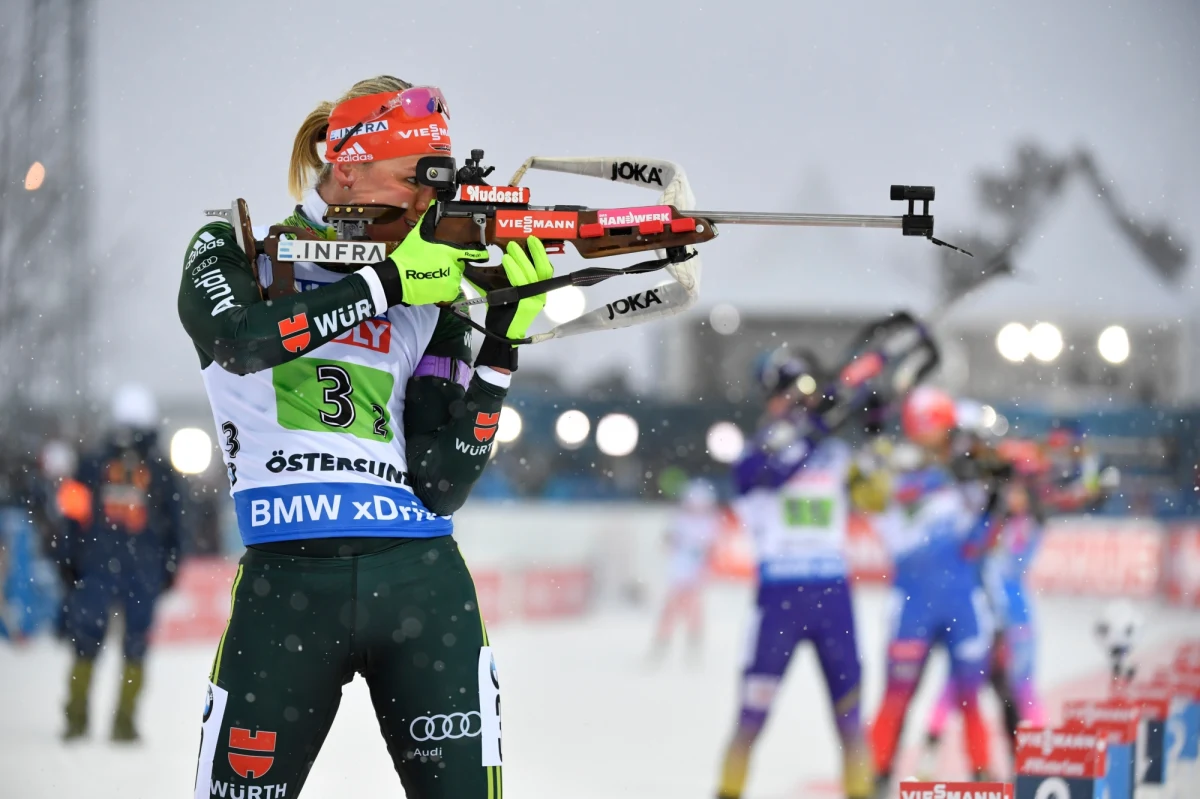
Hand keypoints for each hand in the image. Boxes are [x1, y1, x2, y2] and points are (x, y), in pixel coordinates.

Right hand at [387, 200, 487, 305]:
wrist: (398, 278)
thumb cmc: (408, 256)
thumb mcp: (417, 235)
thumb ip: (428, 220)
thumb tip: (433, 204)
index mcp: (449, 252)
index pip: (470, 253)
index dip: (479, 254)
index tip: (484, 255)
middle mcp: (454, 267)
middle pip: (458, 265)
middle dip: (450, 264)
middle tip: (435, 264)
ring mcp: (451, 281)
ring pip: (454, 277)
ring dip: (447, 276)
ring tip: (432, 274)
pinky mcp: (447, 293)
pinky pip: (451, 290)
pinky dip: (444, 288)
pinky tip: (433, 284)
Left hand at [471, 237, 553, 370]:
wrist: (500, 334)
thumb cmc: (503, 313)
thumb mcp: (508, 292)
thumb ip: (507, 278)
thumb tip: (499, 259)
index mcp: (537, 291)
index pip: (544, 269)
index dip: (540, 254)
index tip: (532, 240)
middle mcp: (540, 295)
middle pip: (541, 269)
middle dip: (531, 252)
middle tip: (517, 242)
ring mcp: (534, 300)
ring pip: (530, 274)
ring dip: (519, 259)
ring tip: (509, 249)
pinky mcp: (526, 304)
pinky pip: (520, 283)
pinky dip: (513, 270)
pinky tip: (506, 261)